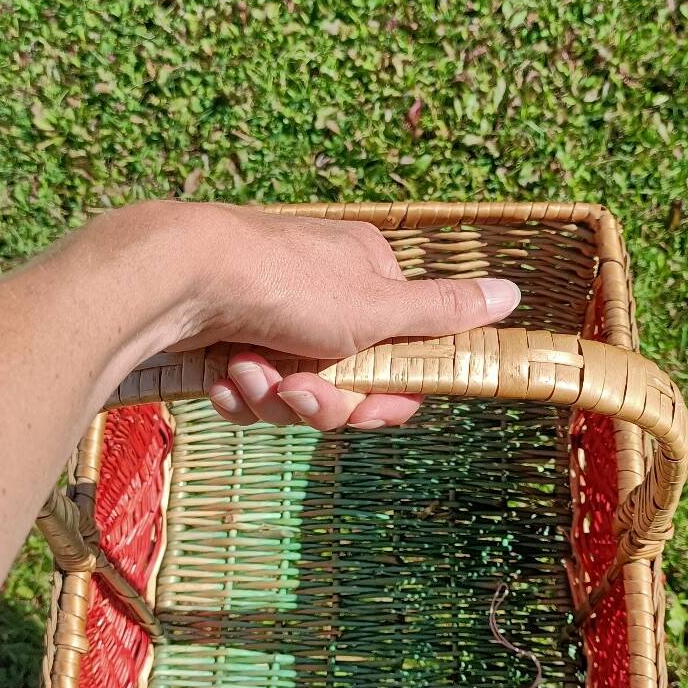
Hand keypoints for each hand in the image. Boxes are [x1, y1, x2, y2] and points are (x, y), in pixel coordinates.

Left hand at [177, 204, 521, 430]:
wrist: (177, 278)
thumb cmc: (284, 284)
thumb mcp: (376, 306)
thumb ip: (444, 312)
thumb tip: (510, 295)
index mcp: (367, 275)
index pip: (401, 354)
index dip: (388, 396)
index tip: (373, 412)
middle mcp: (323, 294)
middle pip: (348, 383)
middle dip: (322, 401)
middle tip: (296, 392)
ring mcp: (274, 318)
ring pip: (296, 394)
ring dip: (275, 398)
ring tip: (250, 372)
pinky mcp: (229, 339)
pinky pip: (253, 391)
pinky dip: (241, 392)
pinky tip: (225, 377)